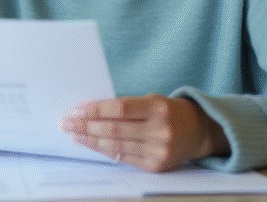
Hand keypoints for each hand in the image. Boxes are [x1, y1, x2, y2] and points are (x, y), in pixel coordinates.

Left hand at [60, 94, 228, 171]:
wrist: (198, 132)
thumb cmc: (170, 111)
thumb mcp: (153, 100)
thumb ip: (127, 106)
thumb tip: (92, 111)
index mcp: (158, 108)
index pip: (121, 108)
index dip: (96, 110)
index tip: (77, 110)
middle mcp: (160, 130)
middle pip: (115, 129)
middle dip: (87, 126)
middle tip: (67, 123)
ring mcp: (158, 150)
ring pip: (116, 146)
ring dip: (91, 140)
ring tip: (75, 134)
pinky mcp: (155, 166)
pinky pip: (124, 158)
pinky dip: (105, 150)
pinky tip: (92, 144)